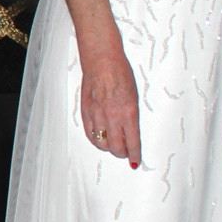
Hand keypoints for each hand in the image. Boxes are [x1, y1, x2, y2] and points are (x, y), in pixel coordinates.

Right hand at [79, 46, 141, 166]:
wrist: (102, 61)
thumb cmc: (120, 74)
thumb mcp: (134, 96)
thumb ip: (131, 116)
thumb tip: (131, 133)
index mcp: (128, 112)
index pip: (132, 142)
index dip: (134, 154)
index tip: (135, 161)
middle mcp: (112, 116)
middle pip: (116, 147)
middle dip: (122, 153)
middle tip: (125, 153)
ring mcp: (97, 115)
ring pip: (102, 143)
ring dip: (109, 148)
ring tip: (113, 146)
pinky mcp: (86, 112)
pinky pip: (89, 134)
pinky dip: (95, 140)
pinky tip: (100, 140)